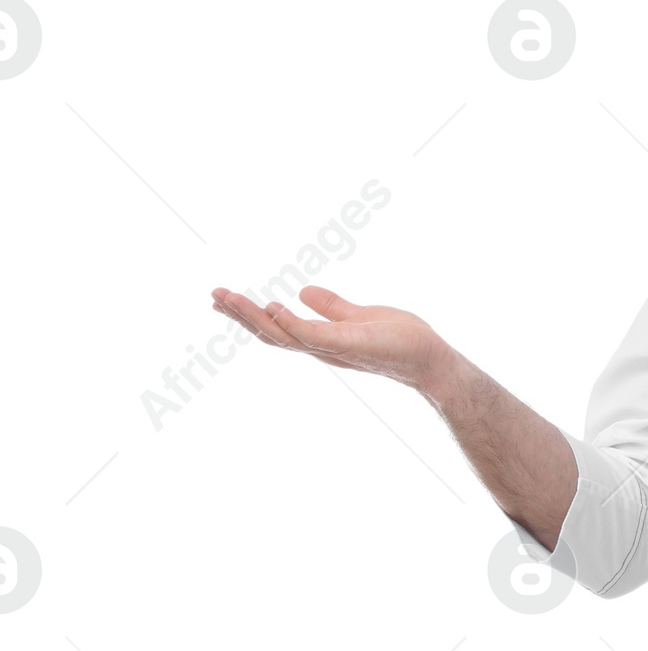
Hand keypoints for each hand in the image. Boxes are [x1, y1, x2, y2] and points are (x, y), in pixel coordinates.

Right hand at [210, 285, 451, 399]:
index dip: (249, 315)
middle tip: (212, 296)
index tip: (223, 298)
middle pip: (271, 334)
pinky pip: (312, 335)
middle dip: (240, 316)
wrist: (431, 359)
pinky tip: (272, 306)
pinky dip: (291, 323)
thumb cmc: (401, 340)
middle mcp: (320, 348)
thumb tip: (304, 291)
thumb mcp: (359, 314)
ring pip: (283, 335)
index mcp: (320, 340)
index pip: (277, 328)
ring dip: (253, 317)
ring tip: (227, 298)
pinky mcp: (347, 345)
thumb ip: (331, 306)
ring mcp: (332, 349)